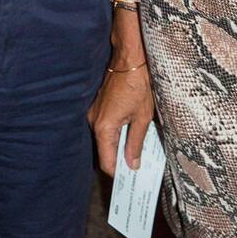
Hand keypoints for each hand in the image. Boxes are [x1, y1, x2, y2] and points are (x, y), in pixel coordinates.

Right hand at [88, 59, 154, 175]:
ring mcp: (93, 112)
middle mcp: (94, 121)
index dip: (118, 173)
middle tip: (136, 167)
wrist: (129, 58)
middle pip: (104, 150)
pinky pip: (105, 126)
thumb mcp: (143, 117)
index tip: (130, 180)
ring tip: (136, 149)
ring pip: (105, 138)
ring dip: (118, 145)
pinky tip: (129, 132)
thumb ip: (136, 143)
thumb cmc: (138, 84)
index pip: (106, 161)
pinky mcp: (97, 105)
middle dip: (119, 159)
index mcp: (104, 127)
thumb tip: (132, 164)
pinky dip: (115, 132)